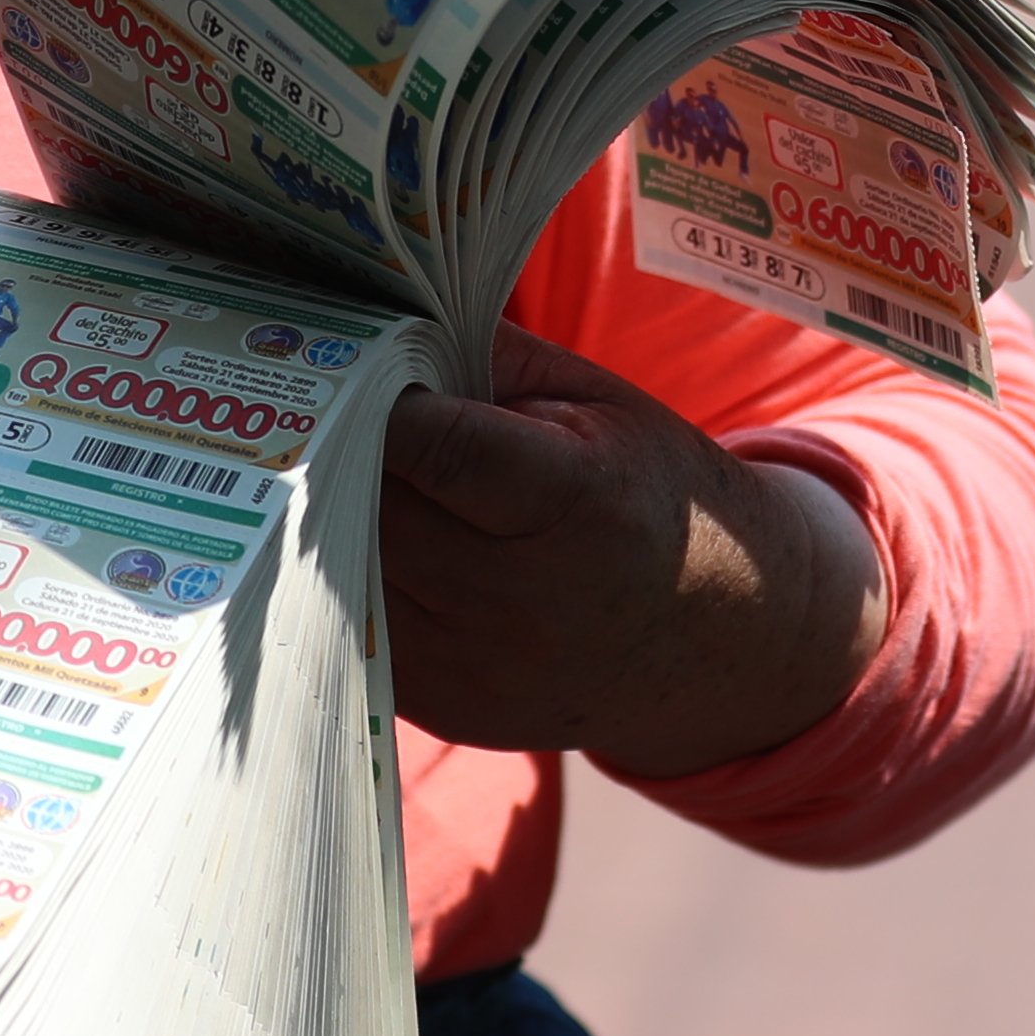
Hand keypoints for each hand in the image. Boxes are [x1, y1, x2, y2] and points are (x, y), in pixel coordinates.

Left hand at [378, 326, 884, 777]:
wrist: (720, 634)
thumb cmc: (650, 493)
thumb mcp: (598, 400)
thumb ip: (487, 356)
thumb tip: (374, 323)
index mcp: (576, 505)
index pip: (433, 445)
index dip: (371, 399)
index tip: (338, 361)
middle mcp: (521, 603)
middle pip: (370, 510)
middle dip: (334, 453)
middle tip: (314, 404)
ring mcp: (479, 670)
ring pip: (344, 574)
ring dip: (328, 519)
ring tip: (330, 467)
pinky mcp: (448, 711)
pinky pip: (359, 624)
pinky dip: (350, 577)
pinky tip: (369, 537)